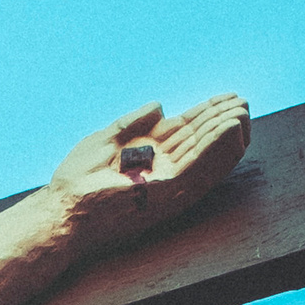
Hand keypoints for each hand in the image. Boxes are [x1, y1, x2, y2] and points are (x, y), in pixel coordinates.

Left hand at [52, 95, 250, 220]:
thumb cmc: (76, 181)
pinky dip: (217, 148)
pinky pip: (200, 169)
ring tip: (242, 111)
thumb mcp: (106, 138)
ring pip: (207, 156)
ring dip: (226, 132)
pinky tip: (231, 128)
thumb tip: (161, 105)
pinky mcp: (167, 193)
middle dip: (223, 120)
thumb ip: (133, 122)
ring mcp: (167, 184)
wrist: (63, 209)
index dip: (208, 113)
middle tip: (241, 101)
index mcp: (151, 158)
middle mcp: (163, 172)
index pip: (189, 132)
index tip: (227, 96)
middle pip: (202, 143)